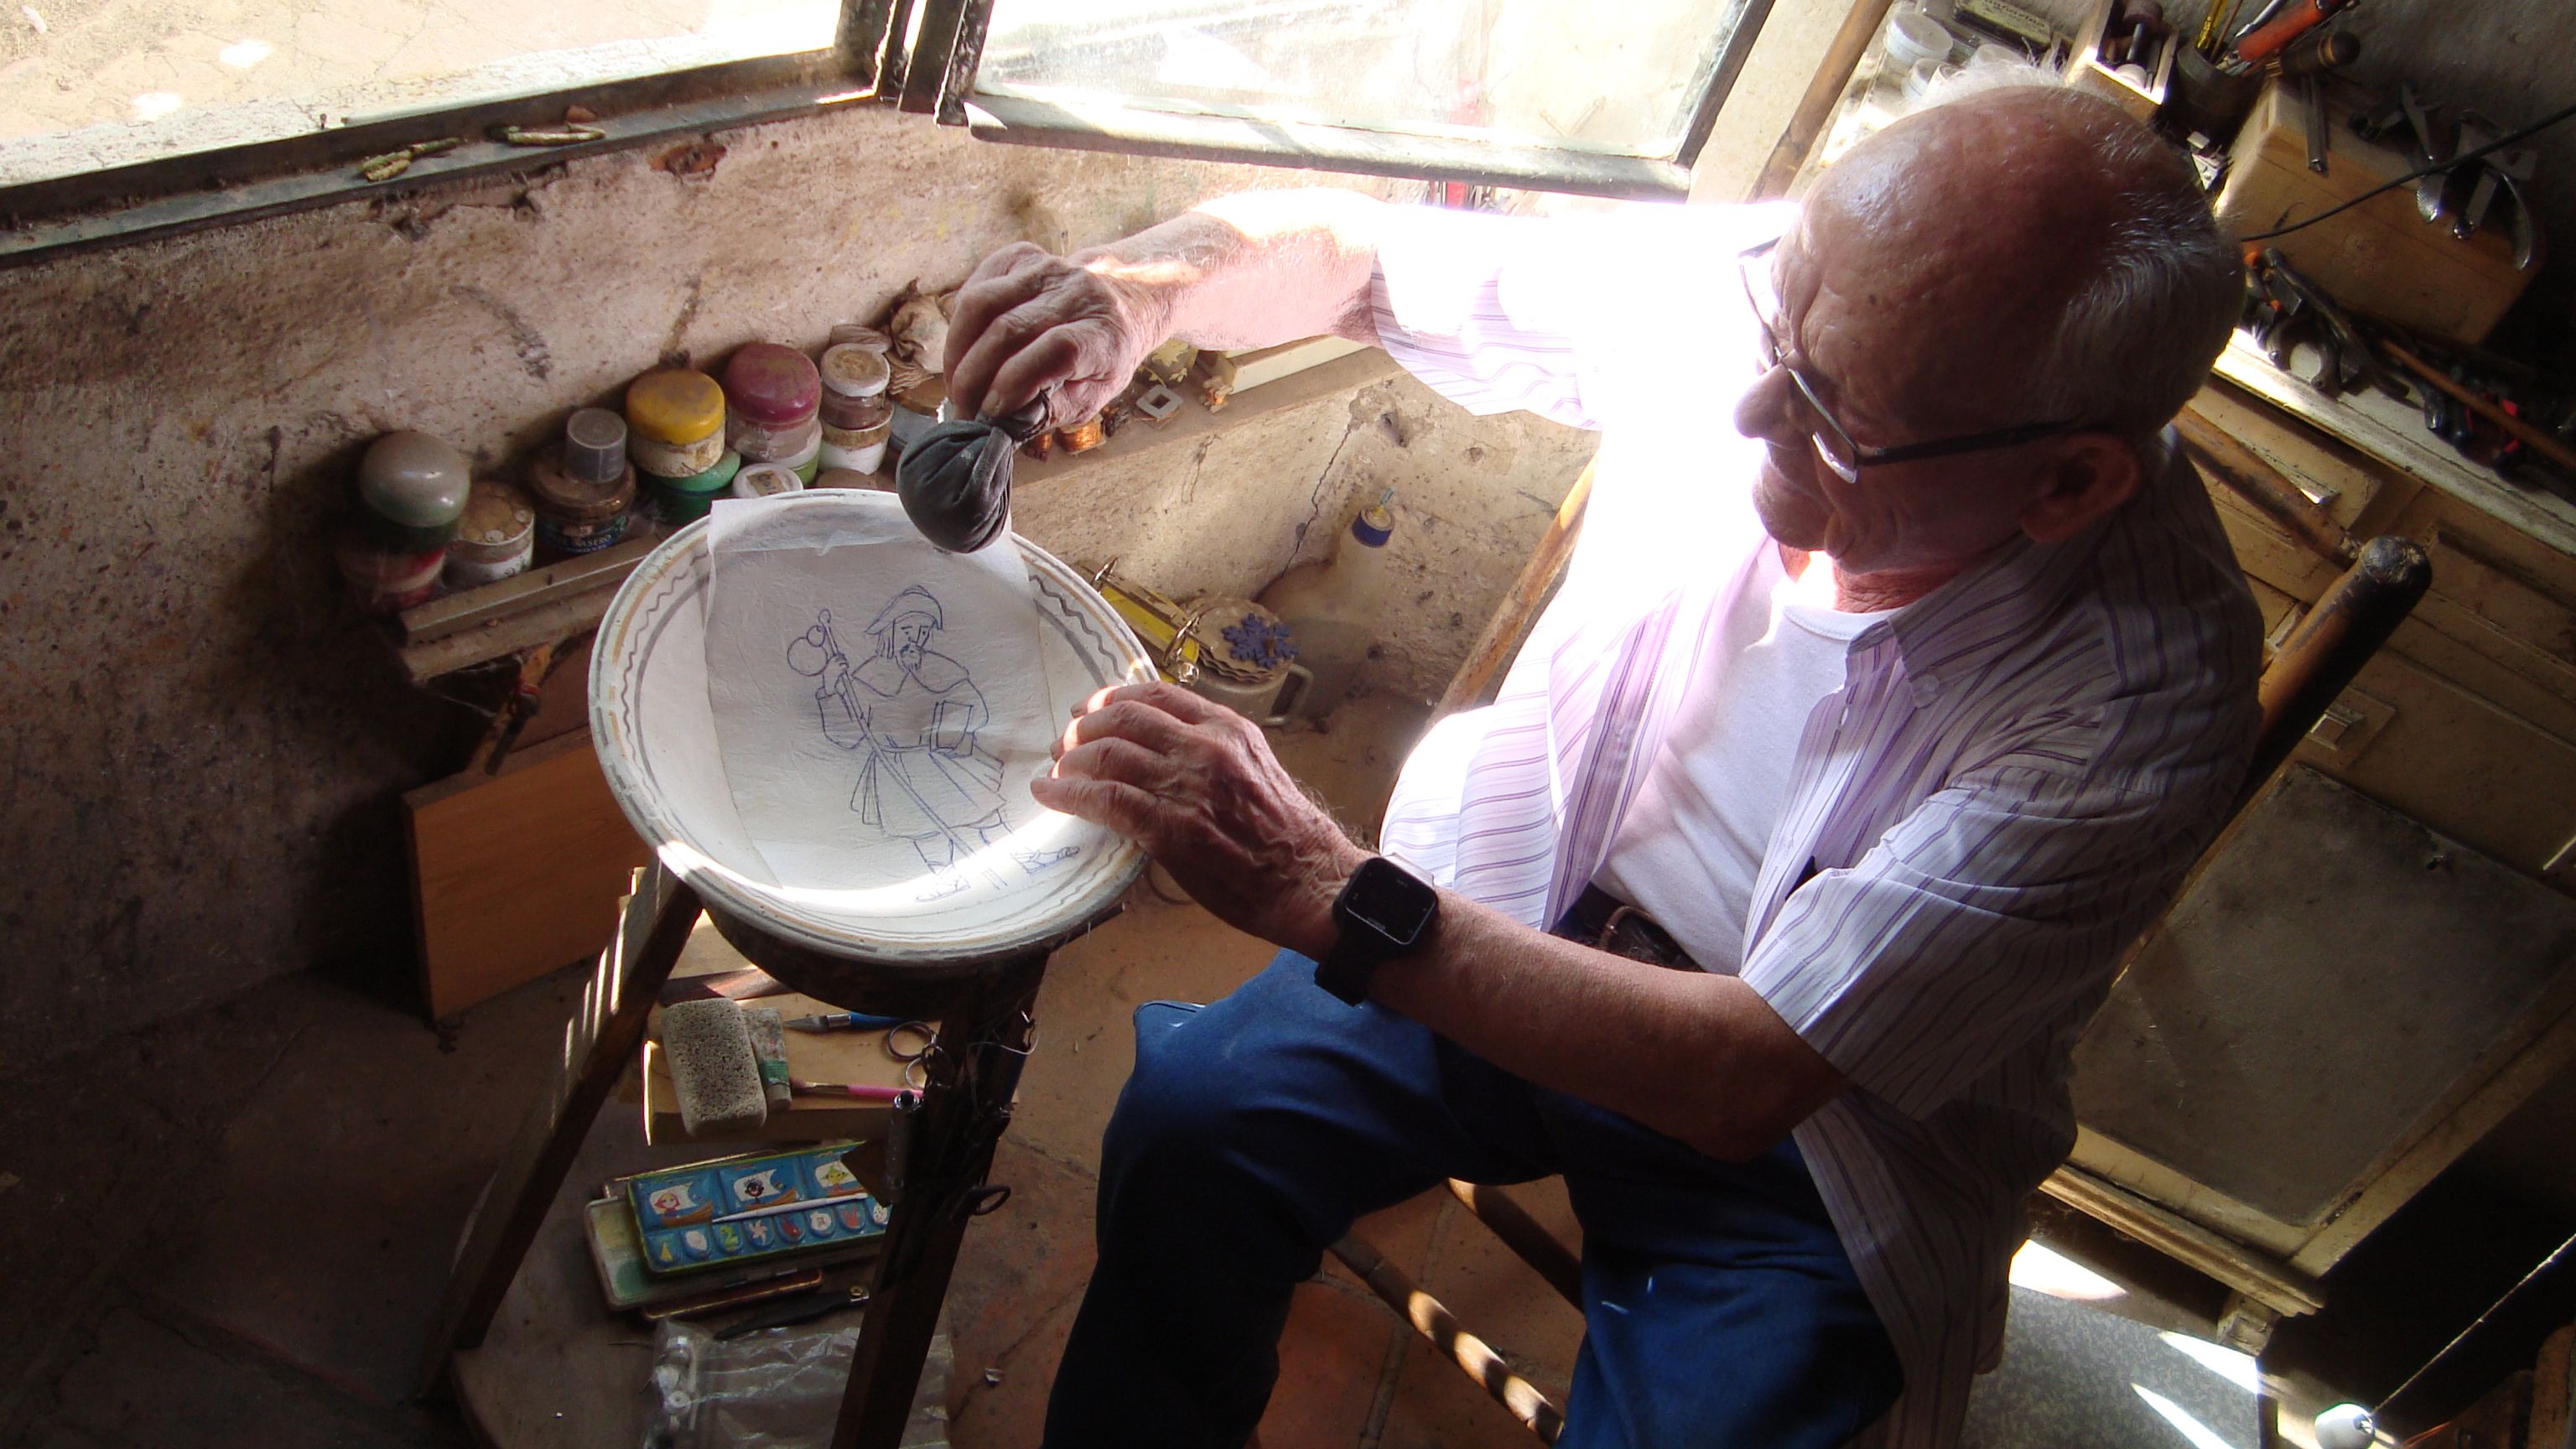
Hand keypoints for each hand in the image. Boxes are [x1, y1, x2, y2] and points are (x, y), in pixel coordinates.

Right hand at [944, 243, 1164, 431]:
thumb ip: (1053, 410)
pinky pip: (975, 286)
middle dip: (974, 376)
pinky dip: (959, 323)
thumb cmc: (1103, 358)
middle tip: (962, 410)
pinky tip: (961, 353)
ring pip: (982, 303)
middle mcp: (1077, 293)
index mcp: (1104, 334)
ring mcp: (1046, 269)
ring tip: (954, 385)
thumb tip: (1004, 422)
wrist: (1122, 301)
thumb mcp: (1094, 396)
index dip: (1015, 381)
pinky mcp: (1021, 256)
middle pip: (1010, 329)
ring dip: (957, 351)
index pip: (1057, 349)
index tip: (990, 412)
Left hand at [1032, 680, 1363, 955]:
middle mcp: (1205, 746)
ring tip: (1055, 771)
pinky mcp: (1170, 826)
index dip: (1111, 698)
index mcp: (1226, 729)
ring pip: (1107, 754)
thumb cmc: (1286, 834)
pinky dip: (1068, 793)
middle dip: (1083, 728)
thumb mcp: (1254, 769)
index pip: (1155, 695)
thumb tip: (1159, 754)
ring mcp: (1187, 785)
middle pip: (1122, 718)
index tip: (1090, 709)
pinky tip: (1049, 794)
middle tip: (1064, 745)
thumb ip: (1210, 754)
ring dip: (1069, 761)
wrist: (1308, 879)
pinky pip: (1105, 799)